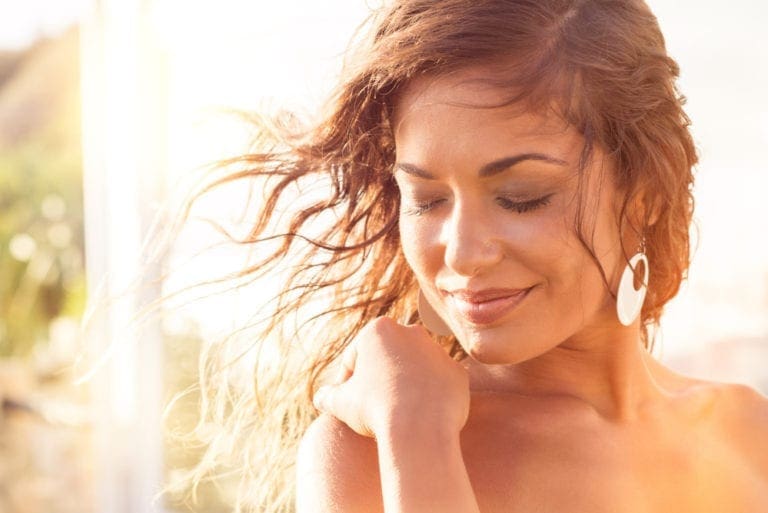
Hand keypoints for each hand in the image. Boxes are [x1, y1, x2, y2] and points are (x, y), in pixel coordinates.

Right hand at [313, 317, 469, 438]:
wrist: (419, 428)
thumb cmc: (374, 408)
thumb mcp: (341, 402)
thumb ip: (329, 396)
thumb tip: (321, 398)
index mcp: (380, 330)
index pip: (356, 356)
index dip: (347, 381)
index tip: (347, 402)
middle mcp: (412, 333)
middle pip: (388, 358)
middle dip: (380, 378)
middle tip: (372, 406)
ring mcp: (438, 352)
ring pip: (416, 369)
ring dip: (408, 386)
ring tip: (398, 413)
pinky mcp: (457, 374)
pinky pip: (439, 386)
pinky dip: (431, 398)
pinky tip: (420, 417)